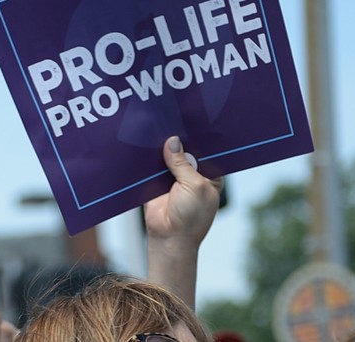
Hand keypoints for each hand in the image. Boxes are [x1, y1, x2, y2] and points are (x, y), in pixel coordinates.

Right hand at [144, 136, 223, 308]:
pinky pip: (152, 166)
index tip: (191, 119)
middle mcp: (193, 174)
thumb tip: (173, 141)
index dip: (199, 138)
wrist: (169, 238)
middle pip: (185, 151)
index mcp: (210, 174)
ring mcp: (174, 178)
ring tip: (156, 124)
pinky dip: (149, 158)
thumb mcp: (193, 185)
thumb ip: (182, 163)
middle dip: (179, 140)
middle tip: (171, 117)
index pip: (206, 150)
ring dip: (162, 147)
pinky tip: (144, 142)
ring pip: (168, 157)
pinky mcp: (156, 182)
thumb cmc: (191, 216)